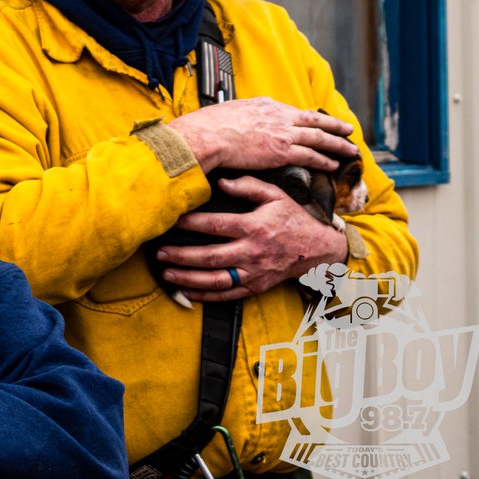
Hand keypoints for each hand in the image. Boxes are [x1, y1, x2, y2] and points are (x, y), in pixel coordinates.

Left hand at [154, 176, 348, 301]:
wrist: (319, 250)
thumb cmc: (293, 219)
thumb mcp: (276, 196)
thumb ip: (249, 186)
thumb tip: (222, 181)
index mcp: (254, 227)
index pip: (216, 225)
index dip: (191, 223)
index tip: (172, 220)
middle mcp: (252, 252)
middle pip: (211, 256)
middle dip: (182, 256)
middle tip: (159, 253)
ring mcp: (254, 273)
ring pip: (216, 280)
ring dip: (188, 278)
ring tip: (166, 274)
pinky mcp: (255, 287)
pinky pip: (227, 295)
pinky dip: (204, 296)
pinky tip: (185, 292)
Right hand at [170, 97, 357, 173]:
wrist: (207, 136)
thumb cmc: (209, 127)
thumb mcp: (228, 112)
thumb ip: (240, 116)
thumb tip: (237, 120)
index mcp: (265, 105)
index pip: (293, 111)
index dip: (308, 118)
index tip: (317, 122)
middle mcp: (278, 116)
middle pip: (314, 120)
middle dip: (334, 126)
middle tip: (348, 130)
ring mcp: (282, 133)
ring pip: (319, 138)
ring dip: (337, 144)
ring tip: (350, 150)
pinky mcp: (282, 151)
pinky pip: (310, 155)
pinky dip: (324, 160)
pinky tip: (333, 164)